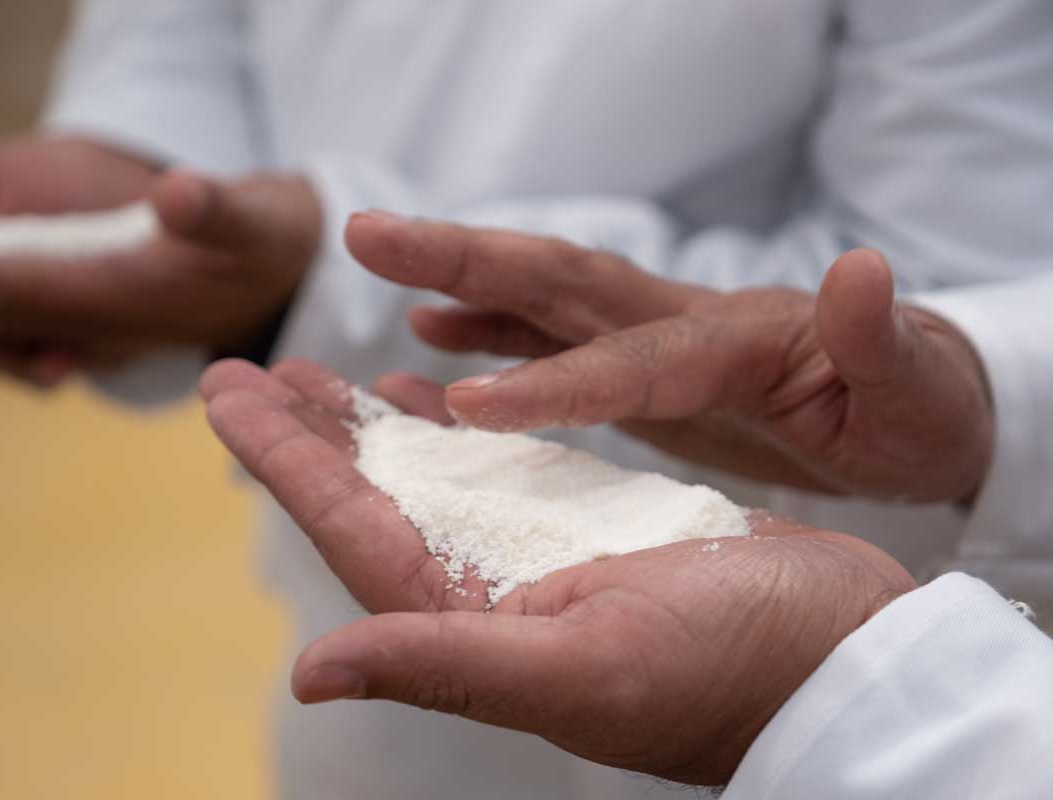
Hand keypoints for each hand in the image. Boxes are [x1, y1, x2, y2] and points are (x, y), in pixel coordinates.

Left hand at [0, 136, 320, 384]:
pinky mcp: (103, 321)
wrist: (293, 282)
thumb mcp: (257, 218)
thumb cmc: (273, 242)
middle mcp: (100, 320)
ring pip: (0, 327)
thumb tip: (178, 196)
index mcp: (123, 293)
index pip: (8, 284)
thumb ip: (219, 210)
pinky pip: (28, 328)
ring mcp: (100, 326)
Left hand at [200, 357, 914, 785]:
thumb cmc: (732, 668)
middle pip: (375, 500)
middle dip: (308, 436)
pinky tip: (431, 402)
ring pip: (431, 483)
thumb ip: (446, 663)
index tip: (225, 387)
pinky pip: (500, 475)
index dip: (283, 458)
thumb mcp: (581, 667)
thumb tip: (311, 674)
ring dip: (373, 430)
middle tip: (253, 369)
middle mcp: (495, 597)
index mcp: (477, 624)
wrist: (848, 654)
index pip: (350, 527)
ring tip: (323, 378)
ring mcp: (542, 565)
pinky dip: (457, 433)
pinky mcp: (594, 535)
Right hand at [343, 213, 993, 503]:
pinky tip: (433, 343)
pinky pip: (549, 343)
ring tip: (379, 271)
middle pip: (560, 280)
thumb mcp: (917, 390)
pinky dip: (488, 338)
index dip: (553, 381)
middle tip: (366, 234)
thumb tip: (862, 268)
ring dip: (459, 284)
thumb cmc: (919, 407)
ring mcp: (655, 338)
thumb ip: (882, 340)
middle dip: (464, 261)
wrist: (915, 400)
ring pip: (541, 300)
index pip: (631, 357)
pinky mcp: (642, 364)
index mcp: (739, 338)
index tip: (468, 408)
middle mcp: (680, 321)